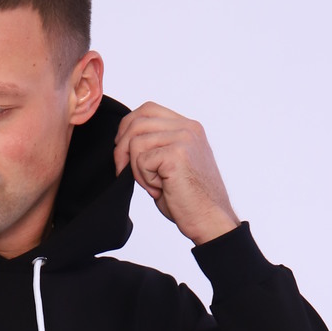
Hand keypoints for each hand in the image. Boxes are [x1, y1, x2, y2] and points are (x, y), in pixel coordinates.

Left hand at [113, 103, 238, 244]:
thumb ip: (154, 147)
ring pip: (136, 142)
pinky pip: (141, 160)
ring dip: (136, 169)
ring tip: (154, 185)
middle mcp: (188, 128)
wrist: (209, 220)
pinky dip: (144, 179)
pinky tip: (160, 189)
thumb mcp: (170, 165)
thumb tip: (123, 143)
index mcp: (188, 127)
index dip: (128, 128)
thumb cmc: (189, 200)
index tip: (123, 153)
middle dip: (122, 148)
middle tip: (123, 171)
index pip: (148, 110)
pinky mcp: (177, 155)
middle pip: (138, 121)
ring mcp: (184, 139)